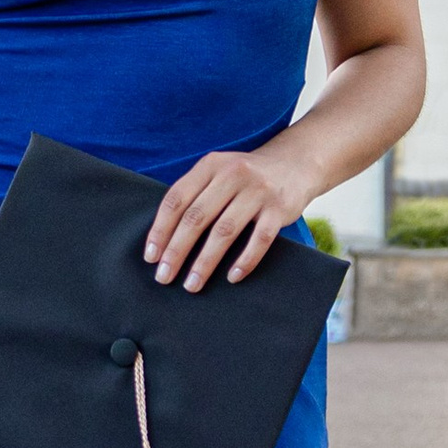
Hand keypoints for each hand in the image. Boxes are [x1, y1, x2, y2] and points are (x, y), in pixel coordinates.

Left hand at [145, 146, 307, 291]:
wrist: (296, 163)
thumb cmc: (246, 177)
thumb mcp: (218, 172)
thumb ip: (195, 194)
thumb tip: (164, 238)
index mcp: (210, 165)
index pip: (177, 199)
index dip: (161, 229)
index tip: (151, 257)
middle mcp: (233, 174)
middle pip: (197, 217)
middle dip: (177, 251)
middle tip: (164, 276)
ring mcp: (258, 191)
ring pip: (225, 231)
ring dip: (205, 262)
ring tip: (193, 284)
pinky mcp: (279, 208)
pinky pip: (260, 239)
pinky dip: (245, 261)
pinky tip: (232, 277)